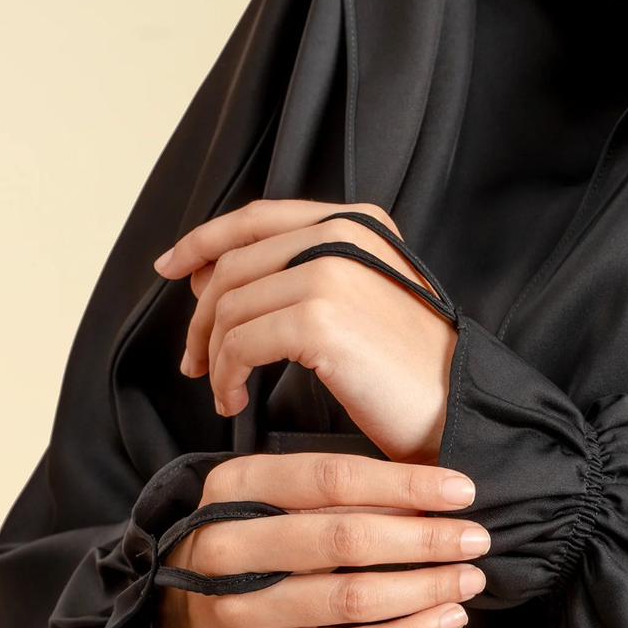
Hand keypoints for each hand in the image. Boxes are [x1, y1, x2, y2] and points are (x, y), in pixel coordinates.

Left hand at [153, 199, 456, 463]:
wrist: (458, 409)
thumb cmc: (410, 369)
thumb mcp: (359, 301)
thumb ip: (296, 275)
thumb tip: (207, 279)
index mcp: (357, 221)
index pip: (255, 218)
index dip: (202, 241)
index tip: (169, 270)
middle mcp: (343, 234)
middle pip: (233, 265)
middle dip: (199, 318)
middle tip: (194, 362)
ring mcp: (332, 271)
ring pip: (230, 307)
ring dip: (214, 356)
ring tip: (224, 391)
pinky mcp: (321, 318)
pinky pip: (240, 343)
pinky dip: (226, 375)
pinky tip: (236, 401)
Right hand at [154, 451, 489, 627]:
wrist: (180, 609)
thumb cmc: (250, 536)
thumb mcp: (271, 493)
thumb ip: (338, 489)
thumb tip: (432, 494)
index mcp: (236, 486)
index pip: (332, 477)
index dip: (404, 485)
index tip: (463, 491)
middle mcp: (229, 545)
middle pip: (346, 539)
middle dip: (424, 540)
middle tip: (476, 539)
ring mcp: (241, 607)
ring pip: (352, 599)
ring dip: (423, 589)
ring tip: (469, 580)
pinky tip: (446, 619)